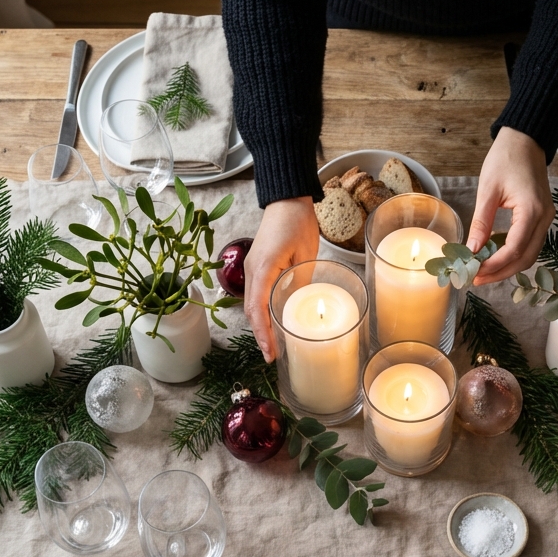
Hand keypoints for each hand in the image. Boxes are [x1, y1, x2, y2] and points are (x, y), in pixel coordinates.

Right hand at [244, 197, 320, 360]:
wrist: (286, 199)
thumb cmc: (297, 222)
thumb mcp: (306, 254)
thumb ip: (301, 282)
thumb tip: (299, 307)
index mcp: (264, 268)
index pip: (258, 309)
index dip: (263, 334)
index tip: (270, 353)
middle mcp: (252, 271)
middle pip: (251, 311)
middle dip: (261, 336)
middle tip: (273, 357)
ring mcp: (251, 269)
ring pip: (252, 305)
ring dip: (260, 325)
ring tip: (273, 345)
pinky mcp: (256, 266)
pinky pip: (256, 294)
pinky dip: (261, 312)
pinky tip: (272, 322)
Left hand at [467, 127, 554, 283]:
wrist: (526, 140)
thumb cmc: (506, 158)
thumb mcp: (488, 190)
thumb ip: (481, 222)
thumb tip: (471, 250)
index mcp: (532, 210)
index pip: (514, 249)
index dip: (495, 266)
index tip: (474, 273)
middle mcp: (545, 217)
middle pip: (526, 258)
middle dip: (501, 272)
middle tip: (477, 279)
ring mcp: (547, 218)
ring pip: (530, 254)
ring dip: (508, 266)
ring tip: (484, 271)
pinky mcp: (543, 217)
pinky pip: (531, 243)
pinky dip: (514, 254)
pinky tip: (495, 257)